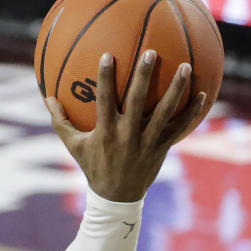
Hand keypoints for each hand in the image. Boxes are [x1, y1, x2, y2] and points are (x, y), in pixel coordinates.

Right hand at [46, 50, 206, 201]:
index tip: (108, 55)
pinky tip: (204, 94)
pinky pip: (179, 128)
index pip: (104, 100)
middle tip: (151, 52)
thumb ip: (61, 122)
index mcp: (106, 132)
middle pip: (137, 102)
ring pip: (164, 112)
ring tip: (186, 67)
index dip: (105, 79)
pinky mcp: (161, 148)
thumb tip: (46, 97)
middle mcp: (128, 135)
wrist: (117, 198)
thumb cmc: (94, 167)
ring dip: (176, 90)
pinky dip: (192, 112)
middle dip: (143, 77)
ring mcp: (147, 142)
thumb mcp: (74, 147)